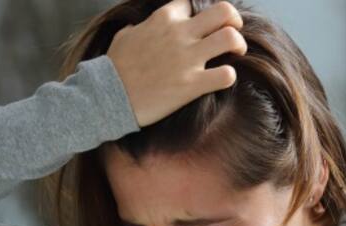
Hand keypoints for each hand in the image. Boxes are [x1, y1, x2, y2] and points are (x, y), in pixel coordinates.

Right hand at [106, 0, 247, 126]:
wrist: (107, 96)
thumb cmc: (113, 68)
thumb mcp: (124, 37)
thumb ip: (141, 28)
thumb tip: (143, 29)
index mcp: (163, 18)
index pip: (192, 3)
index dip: (200, 13)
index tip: (202, 26)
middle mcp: (179, 34)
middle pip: (223, 12)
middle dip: (233, 20)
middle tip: (232, 32)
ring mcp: (187, 59)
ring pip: (230, 38)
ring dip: (238, 45)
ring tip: (235, 54)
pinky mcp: (192, 85)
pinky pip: (227, 75)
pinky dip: (229, 76)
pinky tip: (221, 79)